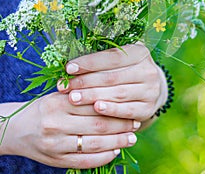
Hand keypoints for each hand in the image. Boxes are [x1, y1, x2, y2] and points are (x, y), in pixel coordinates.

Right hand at [0, 93, 138, 167]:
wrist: (17, 129)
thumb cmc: (42, 109)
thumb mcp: (57, 96)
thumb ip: (80, 96)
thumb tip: (111, 95)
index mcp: (57, 103)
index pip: (92, 104)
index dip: (114, 106)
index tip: (130, 106)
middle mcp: (56, 124)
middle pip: (96, 125)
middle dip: (120, 125)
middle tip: (136, 123)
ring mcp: (56, 144)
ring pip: (94, 144)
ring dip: (117, 142)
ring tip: (131, 138)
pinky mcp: (56, 161)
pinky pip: (85, 161)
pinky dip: (103, 157)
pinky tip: (115, 151)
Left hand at [58, 44, 167, 123]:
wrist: (149, 88)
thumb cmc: (125, 69)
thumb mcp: (119, 58)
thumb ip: (101, 58)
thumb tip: (71, 65)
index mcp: (140, 52)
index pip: (112, 57)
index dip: (89, 62)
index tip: (68, 68)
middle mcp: (149, 71)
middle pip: (112, 77)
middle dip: (85, 82)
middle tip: (65, 87)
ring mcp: (151, 91)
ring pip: (117, 94)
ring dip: (92, 96)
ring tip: (73, 98)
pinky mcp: (148, 109)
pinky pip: (126, 111)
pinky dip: (110, 110)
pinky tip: (95, 108)